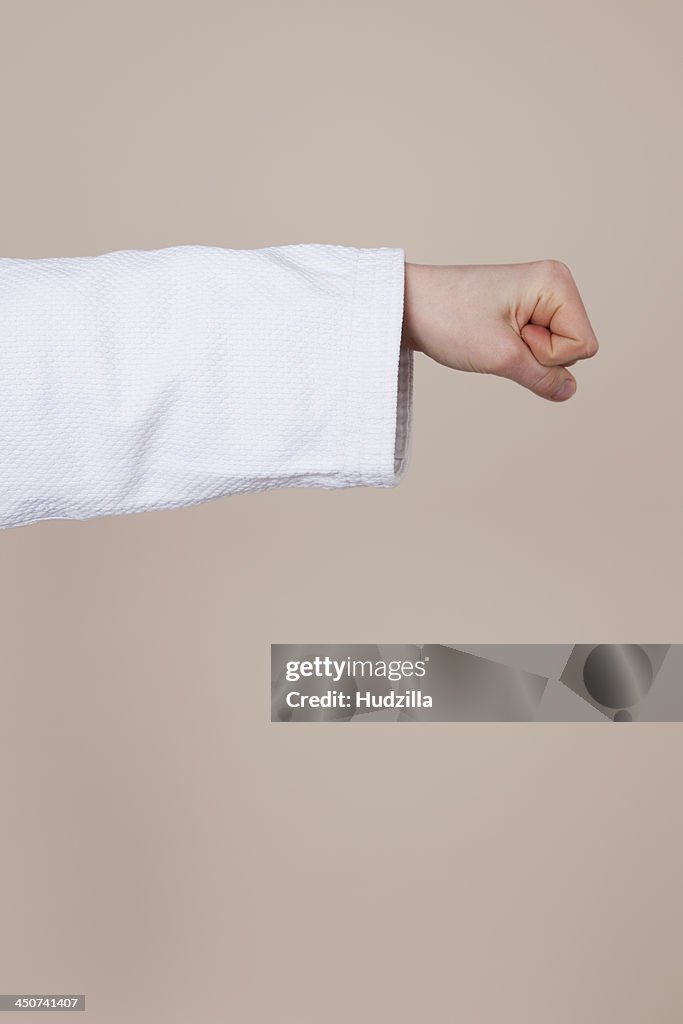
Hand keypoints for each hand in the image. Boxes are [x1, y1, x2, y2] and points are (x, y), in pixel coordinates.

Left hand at [401, 260, 598, 400]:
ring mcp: (539, 297)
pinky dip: (516, 353)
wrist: (407, 306)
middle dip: (537, 355)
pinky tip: (491, 338)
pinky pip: (537, 348)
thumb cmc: (449, 320)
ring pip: (556, 352)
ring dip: (524, 356)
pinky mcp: (523, 310)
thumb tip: (570, 391)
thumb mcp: (501, 357)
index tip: (511, 336)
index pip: (583, 346)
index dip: (548, 355)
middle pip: (574, 348)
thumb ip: (543, 378)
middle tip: (497, 336)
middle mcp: (553, 284)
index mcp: (556, 282)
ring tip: (491, 335)